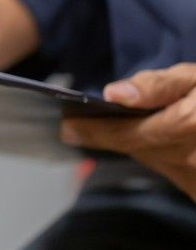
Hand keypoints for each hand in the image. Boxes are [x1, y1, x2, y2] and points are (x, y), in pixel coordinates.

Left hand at [62, 64, 195, 200]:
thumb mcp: (195, 78)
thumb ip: (156, 85)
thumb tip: (114, 94)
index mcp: (188, 126)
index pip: (128, 134)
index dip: (93, 131)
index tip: (66, 126)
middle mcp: (192, 159)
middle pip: (137, 150)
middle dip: (106, 137)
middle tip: (76, 127)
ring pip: (153, 161)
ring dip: (134, 145)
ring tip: (109, 128)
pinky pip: (173, 171)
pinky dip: (160, 154)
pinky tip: (154, 139)